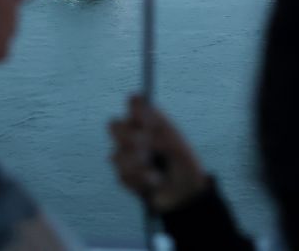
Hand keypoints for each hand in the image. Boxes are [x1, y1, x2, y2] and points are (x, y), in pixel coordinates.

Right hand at [108, 94, 207, 212]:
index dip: (135, 106)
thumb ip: (164, 135)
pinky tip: (153, 183)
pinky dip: (141, 180)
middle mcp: (133, 134)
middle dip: (129, 138)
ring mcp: (125, 154)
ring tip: (156, 174)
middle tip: (146, 146)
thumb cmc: (183, 165)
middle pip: (114, 125)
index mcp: (149, 121)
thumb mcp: (180, 148)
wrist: (184, 195)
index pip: (135, 103)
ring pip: (117, 154)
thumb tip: (148, 129)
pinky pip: (123, 175)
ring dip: (138, 165)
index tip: (146, 118)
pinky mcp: (124, 175)